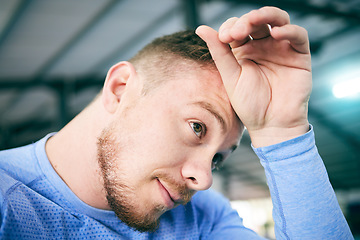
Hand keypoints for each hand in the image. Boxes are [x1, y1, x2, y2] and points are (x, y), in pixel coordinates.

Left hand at [196, 7, 311, 146]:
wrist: (271, 125)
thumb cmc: (249, 104)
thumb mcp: (231, 77)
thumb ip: (219, 51)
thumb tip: (200, 28)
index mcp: (244, 50)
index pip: (237, 27)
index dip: (230, 27)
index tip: (223, 38)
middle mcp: (262, 46)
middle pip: (256, 20)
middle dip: (245, 20)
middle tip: (236, 32)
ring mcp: (281, 48)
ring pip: (278, 20)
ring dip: (266, 15)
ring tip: (253, 21)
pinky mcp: (299, 55)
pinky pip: (298, 35)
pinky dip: (289, 30)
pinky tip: (277, 33)